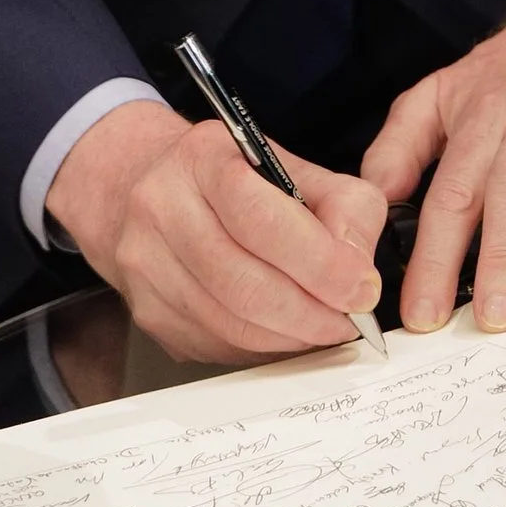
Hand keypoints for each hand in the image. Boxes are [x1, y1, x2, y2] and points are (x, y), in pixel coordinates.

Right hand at [48, 99, 386, 365]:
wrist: (154, 187)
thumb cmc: (235, 181)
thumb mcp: (300, 170)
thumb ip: (346, 210)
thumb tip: (358, 272)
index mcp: (203, 158)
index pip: (262, 219)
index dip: (320, 264)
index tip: (360, 289)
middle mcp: (161, 205)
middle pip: (242, 282)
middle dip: (310, 314)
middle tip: (349, 321)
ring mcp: (145, 261)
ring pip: (228, 323)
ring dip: (289, 337)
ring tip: (322, 328)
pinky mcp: (147, 310)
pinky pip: (213, 344)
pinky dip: (260, 348)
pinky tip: (283, 332)